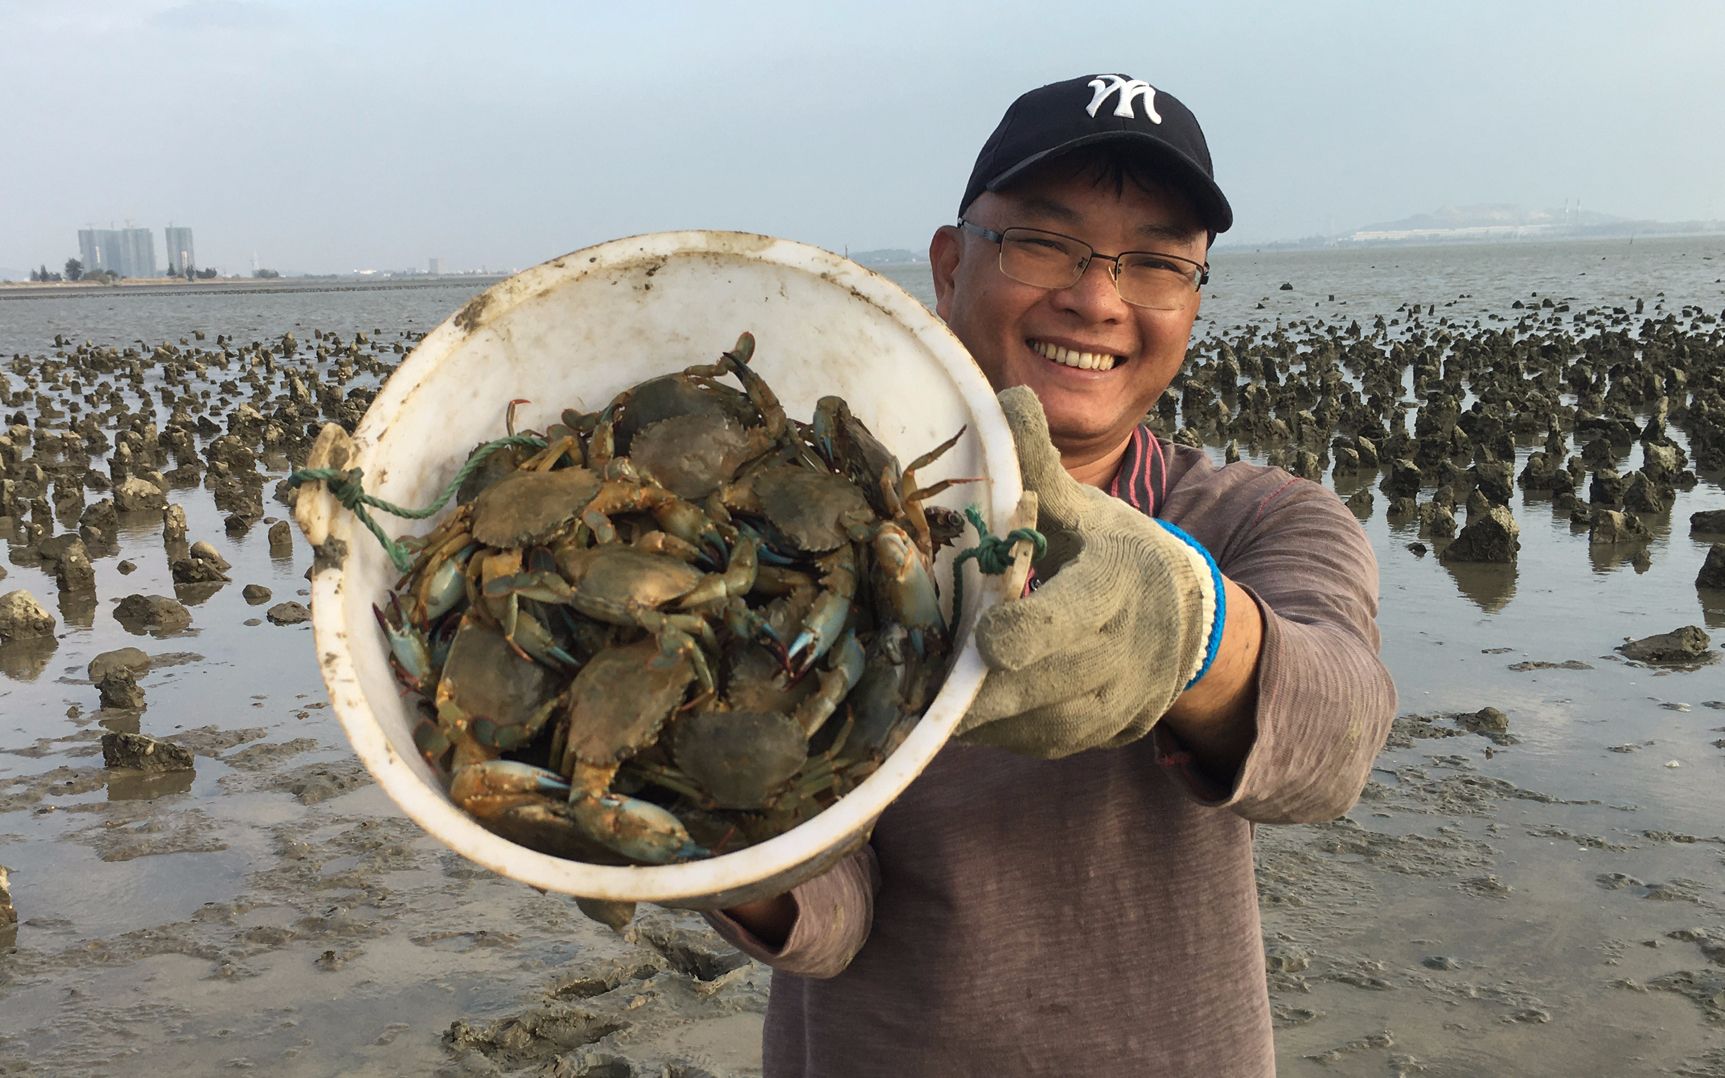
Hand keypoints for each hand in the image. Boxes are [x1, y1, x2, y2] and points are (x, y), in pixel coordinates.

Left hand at [957, 387, 1222, 758]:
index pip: (1078, 612)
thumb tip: (1004, 396)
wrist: (1194, 619)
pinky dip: (1005, 734)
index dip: (1031, 630)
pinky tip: (961, 719)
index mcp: (1120, 580)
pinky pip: (1049, 743)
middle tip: (922, 686)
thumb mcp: (1087, 507)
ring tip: (929, 705)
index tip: (985, 639)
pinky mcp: (1109, 733)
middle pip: (1054, 680)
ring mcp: (1124, 697)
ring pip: (1050, 724)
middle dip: (988, 688)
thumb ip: (1040, 463)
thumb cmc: (1118, 551)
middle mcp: (1130, 646)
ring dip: (988, 719)